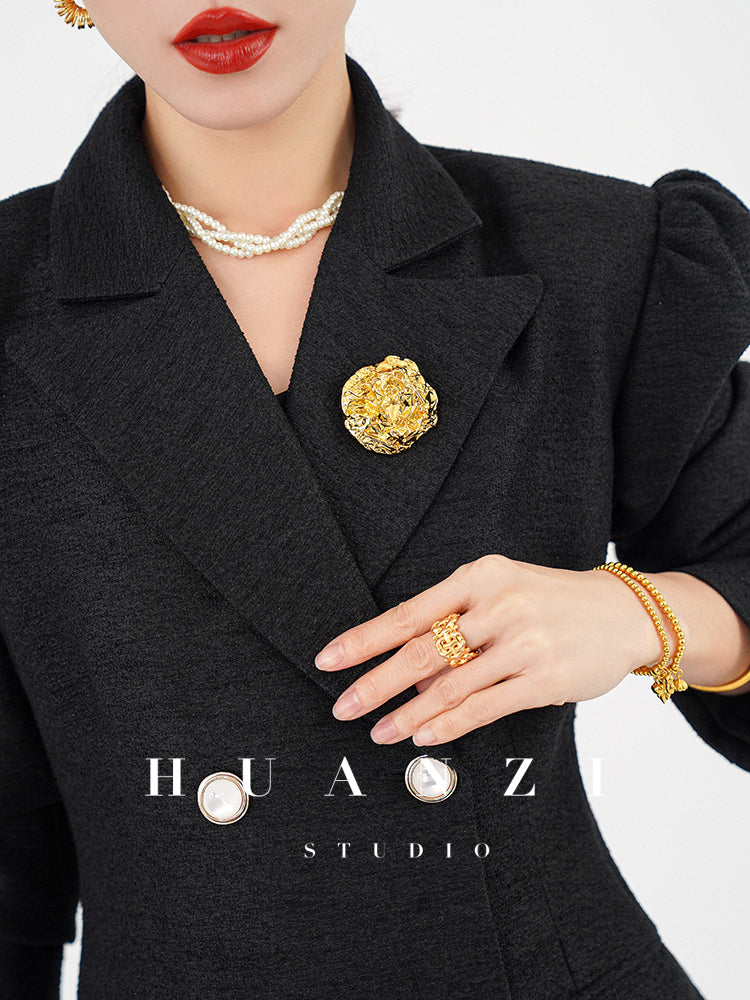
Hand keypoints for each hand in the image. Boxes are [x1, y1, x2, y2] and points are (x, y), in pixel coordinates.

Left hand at [314, 554, 663, 745]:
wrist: (624, 612)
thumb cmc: (552, 601)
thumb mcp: (502, 589)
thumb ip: (456, 622)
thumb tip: (401, 667)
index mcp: (480, 576)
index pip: (407, 612)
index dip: (364, 639)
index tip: (329, 659)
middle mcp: (498, 605)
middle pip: (420, 651)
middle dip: (374, 683)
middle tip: (342, 707)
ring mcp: (522, 643)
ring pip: (448, 686)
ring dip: (406, 715)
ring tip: (378, 732)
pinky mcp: (543, 679)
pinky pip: (482, 708)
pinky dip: (447, 725)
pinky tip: (422, 737)